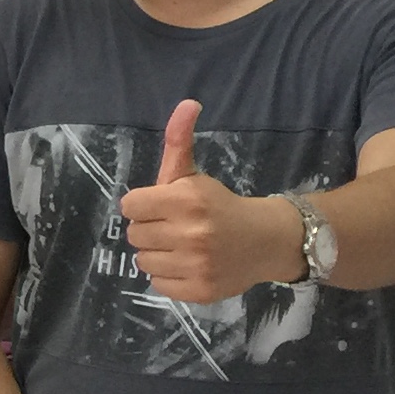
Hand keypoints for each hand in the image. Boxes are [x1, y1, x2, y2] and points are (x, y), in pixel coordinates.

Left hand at [118, 101, 298, 302]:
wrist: (265, 241)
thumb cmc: (218, 205)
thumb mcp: (193, 174)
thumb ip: (178, 140)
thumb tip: (187, 103)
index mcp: (186, 200)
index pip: (130, 206)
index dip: (143, 205)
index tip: (161, 206)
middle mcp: (190, 233)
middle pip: (134, 234)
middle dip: (150, 229)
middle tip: (174, 227)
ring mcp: (196, 264)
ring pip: (143, 262)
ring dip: (158, 254)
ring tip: (181, 247)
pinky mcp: (200, 290)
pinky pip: (158, 285)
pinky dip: (169, 277)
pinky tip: (188, 265)